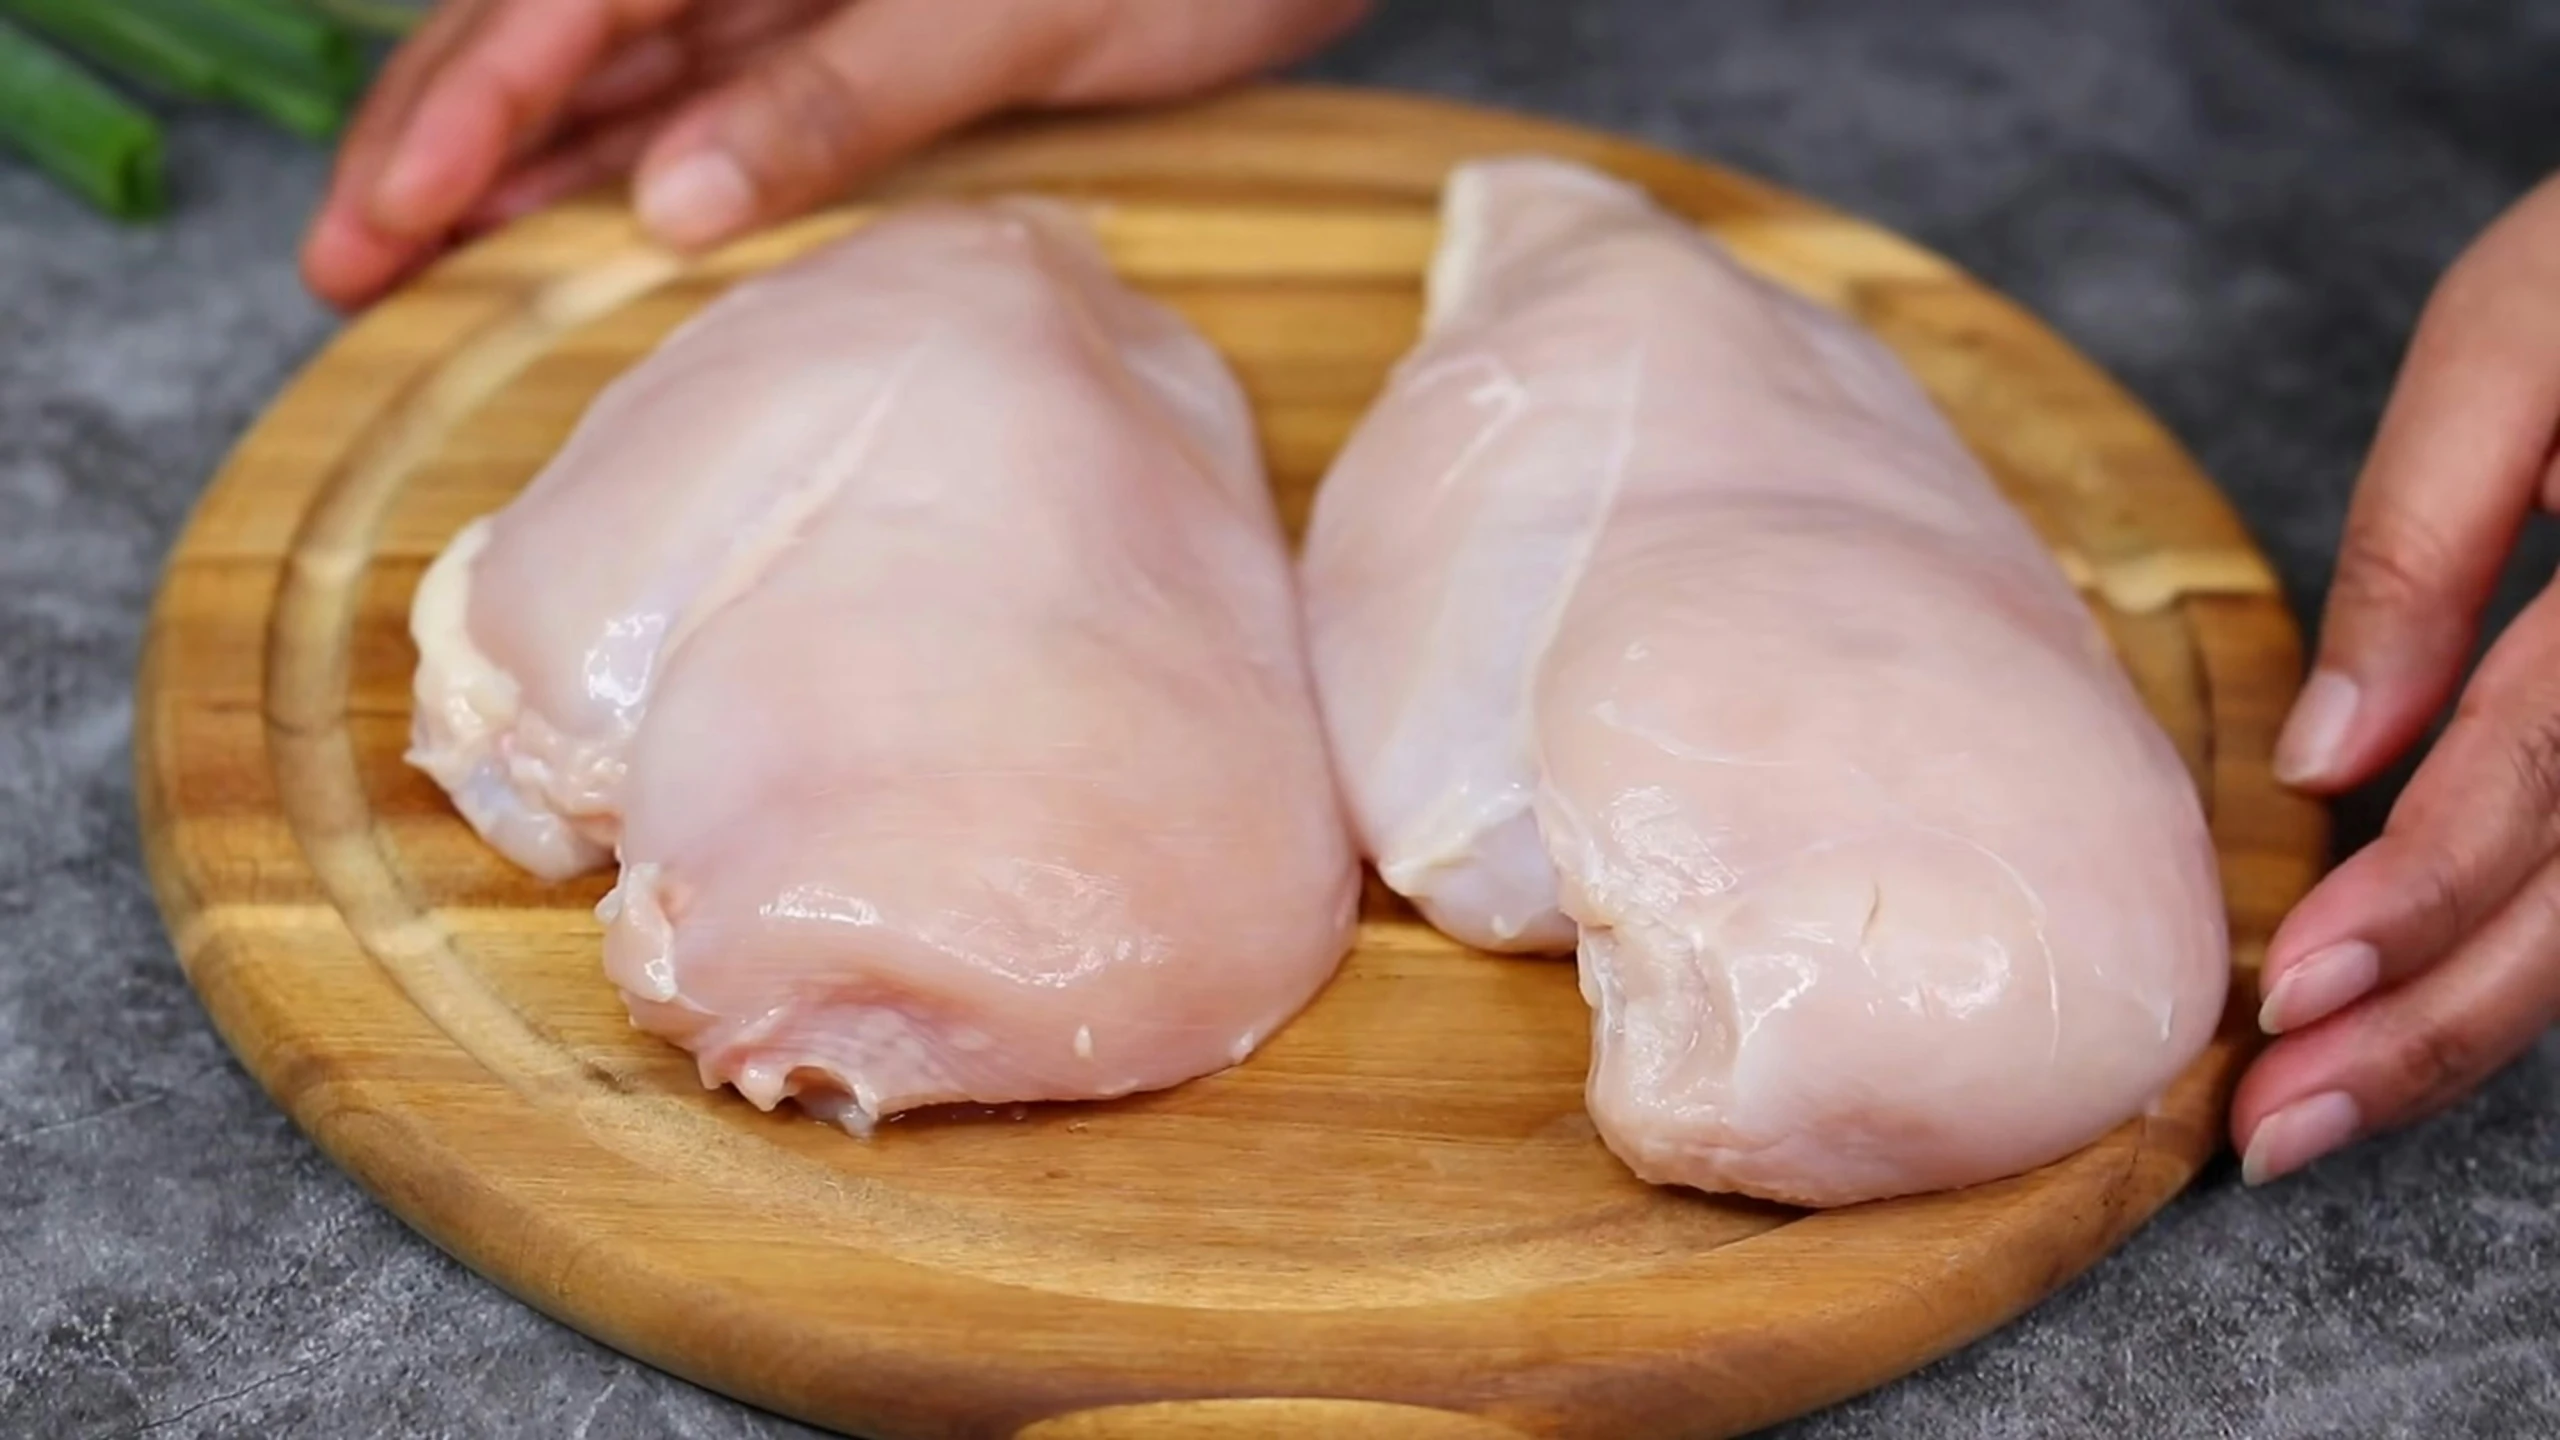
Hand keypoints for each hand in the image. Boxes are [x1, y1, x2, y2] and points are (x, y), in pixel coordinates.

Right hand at [299, 0, 1370, 309]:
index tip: (384, 216)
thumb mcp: (1012, 14)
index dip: (463, 105)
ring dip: (512, 163)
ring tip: (406, 261)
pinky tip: (565, 222)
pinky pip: (712, 102)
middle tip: (339, 262)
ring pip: (617, 74)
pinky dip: (629, 162)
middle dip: (437, 136)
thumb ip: (841, 91)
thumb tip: (666, 204)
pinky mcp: (858, 40)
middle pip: (553, 28)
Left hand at [2234, 171, 2559, 1184]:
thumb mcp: (2517, 335)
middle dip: (2437, 1026)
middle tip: (2275, 1129)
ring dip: (2479, 1026)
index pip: (2545, 768)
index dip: (2421, 891)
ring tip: (2324, 1106)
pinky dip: (2537, 949)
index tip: (2286, 990)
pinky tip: (2429, 1013)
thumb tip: (2326, 756)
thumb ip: (2422, 547)